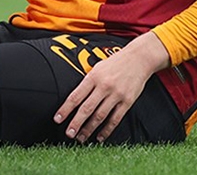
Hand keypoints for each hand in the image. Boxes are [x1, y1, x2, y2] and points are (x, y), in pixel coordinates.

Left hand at [53, 32, 169, 142]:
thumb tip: (75, 99)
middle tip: (69, 133)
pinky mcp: (127, 101)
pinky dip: (107, 130)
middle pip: (87, 108)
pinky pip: (115, 119)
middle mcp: (104, 86)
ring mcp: (116, 95)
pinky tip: (100, 136)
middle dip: (76, 123)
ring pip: (100, 116)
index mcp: (93, 77)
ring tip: (81, 137)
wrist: (138, 58)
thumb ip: (87, 82)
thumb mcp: (97, 67)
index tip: (58, 119)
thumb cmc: (115, 63)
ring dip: (89, 129)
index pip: (76, 96)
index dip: (65, 109)